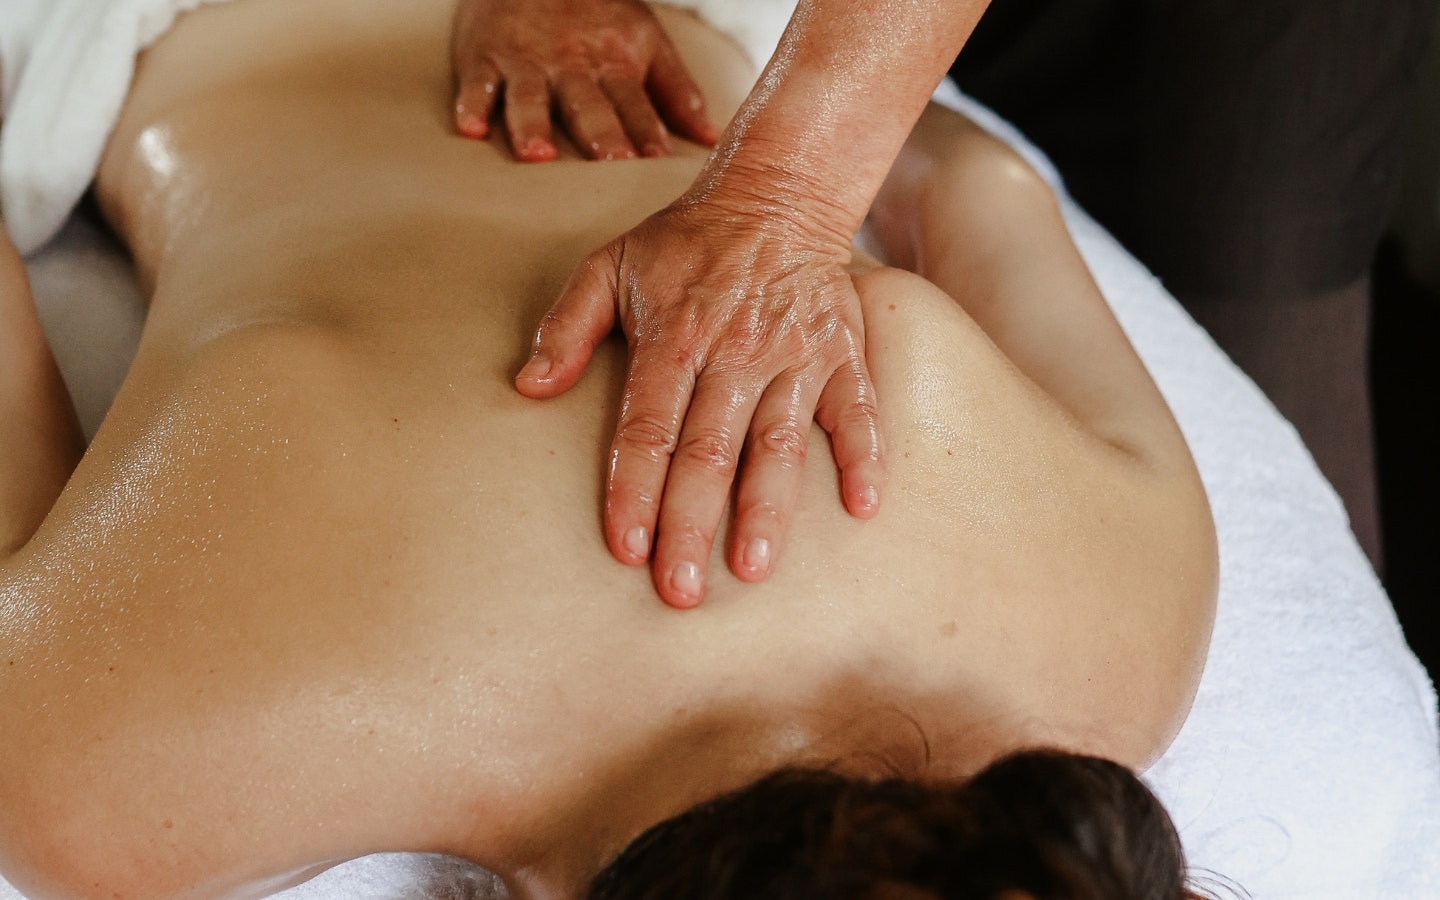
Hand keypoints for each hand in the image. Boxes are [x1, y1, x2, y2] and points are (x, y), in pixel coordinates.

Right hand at [451, 0, 719, 160]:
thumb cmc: (597, 14)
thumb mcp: (645, 41)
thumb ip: (677, 92)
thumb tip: (712, 139)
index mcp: (613, 65)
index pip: (634, 102)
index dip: (646, 128)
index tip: (657, 159)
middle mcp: (571, 66)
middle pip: (587, 102)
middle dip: (600, 131)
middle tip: (611, 161)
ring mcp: (526, 62)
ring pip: (530, 95)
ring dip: (533, 124)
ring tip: (538, 155)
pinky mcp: (484, 56)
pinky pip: (477, 82)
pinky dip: (471, 104)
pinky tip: (469, 130)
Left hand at [515, 193, 885, 607]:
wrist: (777, 194)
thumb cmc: (685, 242)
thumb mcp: (609, 265)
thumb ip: (567, 327)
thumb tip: (528, 387)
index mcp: (674, 336)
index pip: (648, 428)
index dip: (635, 490)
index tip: (626, 548)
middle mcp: (735, 352)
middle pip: (709, 450)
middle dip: (691, 523)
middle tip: (681, 590)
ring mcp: (793, 355)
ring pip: (779, 443)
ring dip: (766, 509)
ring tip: (753, 568)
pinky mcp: (841, 353)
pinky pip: (857, 410)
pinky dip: (863, 457)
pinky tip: (863, 507)